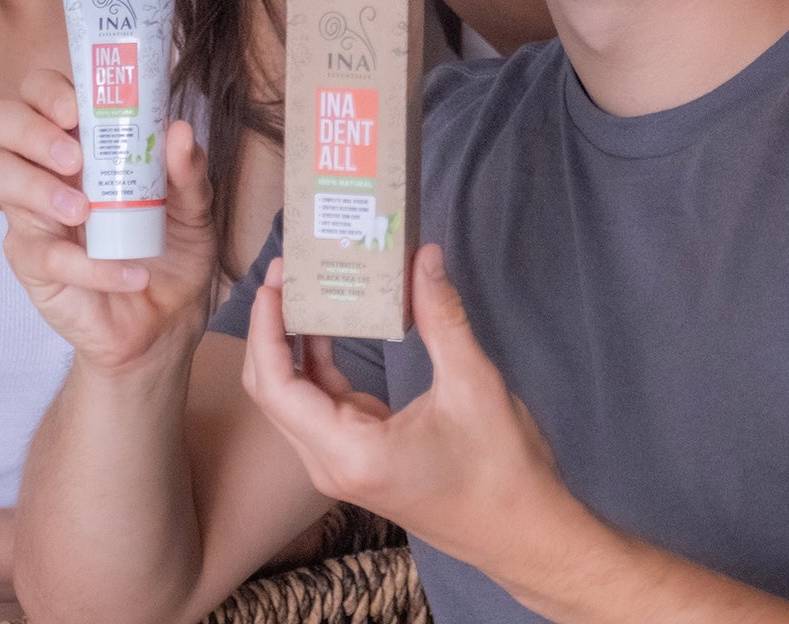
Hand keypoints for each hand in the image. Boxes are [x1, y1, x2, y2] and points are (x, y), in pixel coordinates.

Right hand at [0, 71, 218, 372]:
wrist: (167, 319)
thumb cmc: (173, 247)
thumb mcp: (195, 207)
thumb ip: (187, 171)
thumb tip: (179, 131)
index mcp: (84, 138)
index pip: (40, 91)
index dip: (48, 90)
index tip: (78, 107)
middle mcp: (48, 166)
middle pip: (1, 121)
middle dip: (31, 129)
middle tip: (74, 157)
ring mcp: (33, 213)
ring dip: (37, 187)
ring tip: (84, 210)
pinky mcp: (34, 263)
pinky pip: (43, 253)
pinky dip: (90, 265)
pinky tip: (130, 273)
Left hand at [243, 246, 568, 574]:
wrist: (522, 533)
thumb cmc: (499, 468)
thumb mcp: (470, 384)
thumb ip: (441, 316)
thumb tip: (422, 254)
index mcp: (350, 452)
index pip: (277, 388)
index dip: (266, 329)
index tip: (276, 279)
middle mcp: (332, 464)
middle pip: (275, 393)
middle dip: (272, 328)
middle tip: (288, 271)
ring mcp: (344, 464)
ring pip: (296, 399)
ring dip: (292, 343)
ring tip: (304, 286)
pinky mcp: (361, 457)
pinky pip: (323, 405)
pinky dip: (320, 362)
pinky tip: (332, 323)